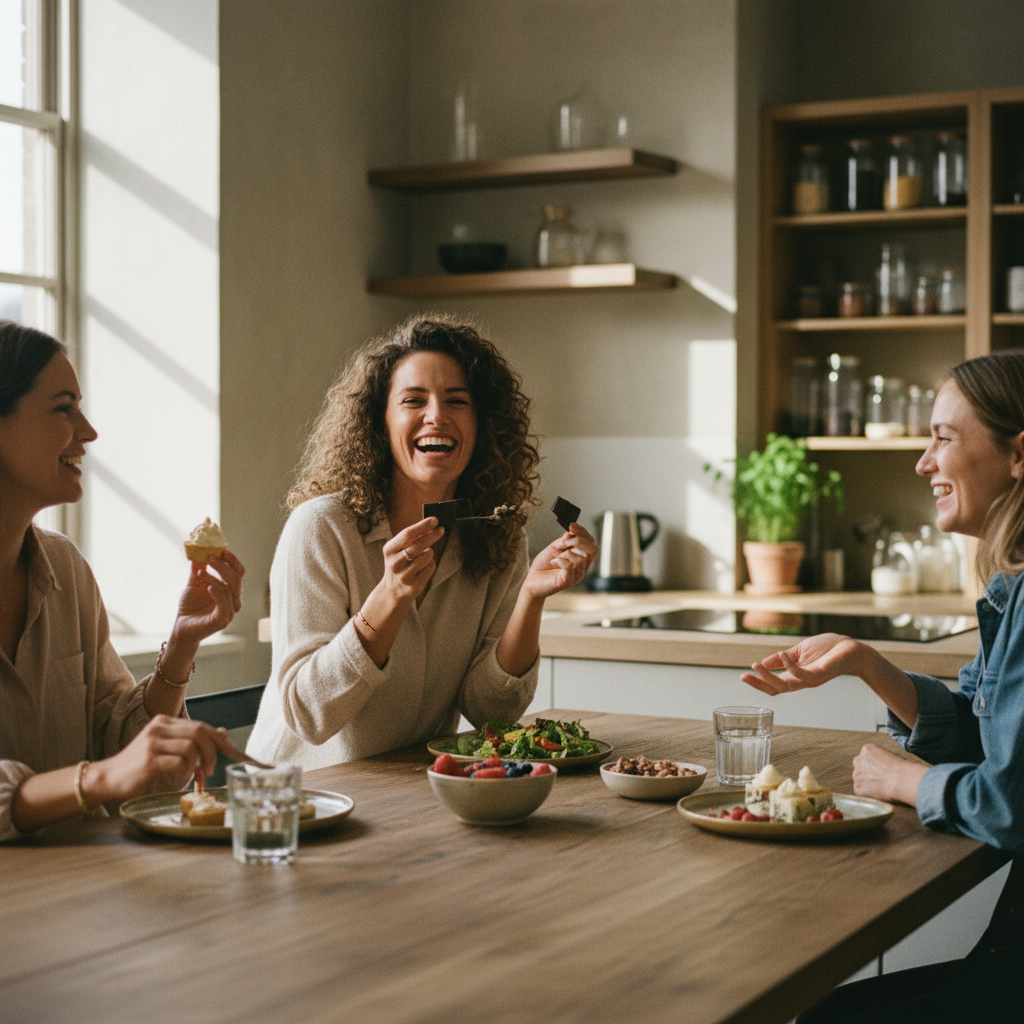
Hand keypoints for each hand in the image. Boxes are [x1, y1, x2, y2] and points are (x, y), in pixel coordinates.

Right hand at [88, 716, 234, 802]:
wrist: (107, 778)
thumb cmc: (138, 767)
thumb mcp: (162, 748)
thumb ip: (184, 743)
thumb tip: (216, 741)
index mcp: (164, 722)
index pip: (200, 725)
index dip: (219, 738)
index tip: (230, 750)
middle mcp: (159, 727)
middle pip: (199, 732)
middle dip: (213, 750)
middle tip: (211, 768)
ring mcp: (153, 742)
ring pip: (191, 747)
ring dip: (196, 763)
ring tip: (190, 775)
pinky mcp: (149, 759)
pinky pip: (179, 762)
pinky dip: (184, 772)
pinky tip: (177, 778)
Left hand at [171, 550, 245, 647]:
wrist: (181, 627)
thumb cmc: (190, 606)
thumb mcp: (194, 583)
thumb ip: (199, 568)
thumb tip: (199, 550)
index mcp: (230, 590)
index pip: (239, 573)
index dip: (233, 561)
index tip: (222, 551)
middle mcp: (234, 600)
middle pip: (237, 579)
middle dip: (224, 566)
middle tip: (210, 557)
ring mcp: (230, 612)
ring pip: (229, 590)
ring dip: (214, 578)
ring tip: (200, 572)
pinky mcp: (222, 621)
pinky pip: (224, 605)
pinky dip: (218, 594)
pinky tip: (208, 587)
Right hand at [381, 517, 444, 603]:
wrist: (393, 591)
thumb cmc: (399, 563)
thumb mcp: (399, 550)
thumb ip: (412, 539)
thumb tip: (431, 526)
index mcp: (389, 550)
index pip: (407, 534)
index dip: (422, 526)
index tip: (435, 520)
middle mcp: (395, 563)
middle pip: (419, 544)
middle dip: (432, 535)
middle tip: (441, 530)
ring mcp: (404, 575)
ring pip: (427, 556)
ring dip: (429, 552)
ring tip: (423, 556)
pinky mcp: (414, 585)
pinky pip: (430, 567)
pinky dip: (430, 564)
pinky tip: (423, 568)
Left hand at [522, 522, 597, 600]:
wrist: (532, 581)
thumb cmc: (544, 565)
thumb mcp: (555, 548)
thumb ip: (565, 541)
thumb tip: (571, 532)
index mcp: (582, 559)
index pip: (592, 543)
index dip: (583, 532)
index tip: (571, 525)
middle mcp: (582, 568)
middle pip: (592, 549)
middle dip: (578, 541)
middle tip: (562, 543)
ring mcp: (576, 576)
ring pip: (580, 558)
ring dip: (565, 553)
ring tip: (556, 557)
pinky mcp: (567, 582)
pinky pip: (569, 566)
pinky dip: (560, 560)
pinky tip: (554, 562)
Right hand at [740, 632, 863, 695]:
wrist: (851, 648)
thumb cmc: (828, 648)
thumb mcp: (799, 651)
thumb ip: (782, 659)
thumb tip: (763, 662)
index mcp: (795, 675)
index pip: (773, 684)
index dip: (758, 681)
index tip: (743, 675)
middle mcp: (801, 681)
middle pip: (775, 689)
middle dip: (758, 684)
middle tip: (743, 677)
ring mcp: (809, 680)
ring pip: (784, 685)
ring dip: (768, 677)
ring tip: (756, 665)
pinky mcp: (819, 675)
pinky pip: (800, 675)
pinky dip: (789, 666)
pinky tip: (782, 654)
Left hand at [853, 743, 927, 805]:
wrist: (902, 780)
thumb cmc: (901, 769)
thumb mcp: (889, 756)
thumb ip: (879, 759)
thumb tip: (879, 766)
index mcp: (867, 750)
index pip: (864, 758)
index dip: (871, 766)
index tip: (879, 771)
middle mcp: (859, 760)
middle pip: (858, 767)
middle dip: (865, 773)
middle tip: (877, 780)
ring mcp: (857, 775)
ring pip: (859, 780)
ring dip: (866, 783)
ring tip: (880, 787)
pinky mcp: (858, 788)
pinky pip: (860, 791)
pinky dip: (867, 794)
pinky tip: (878, 793)